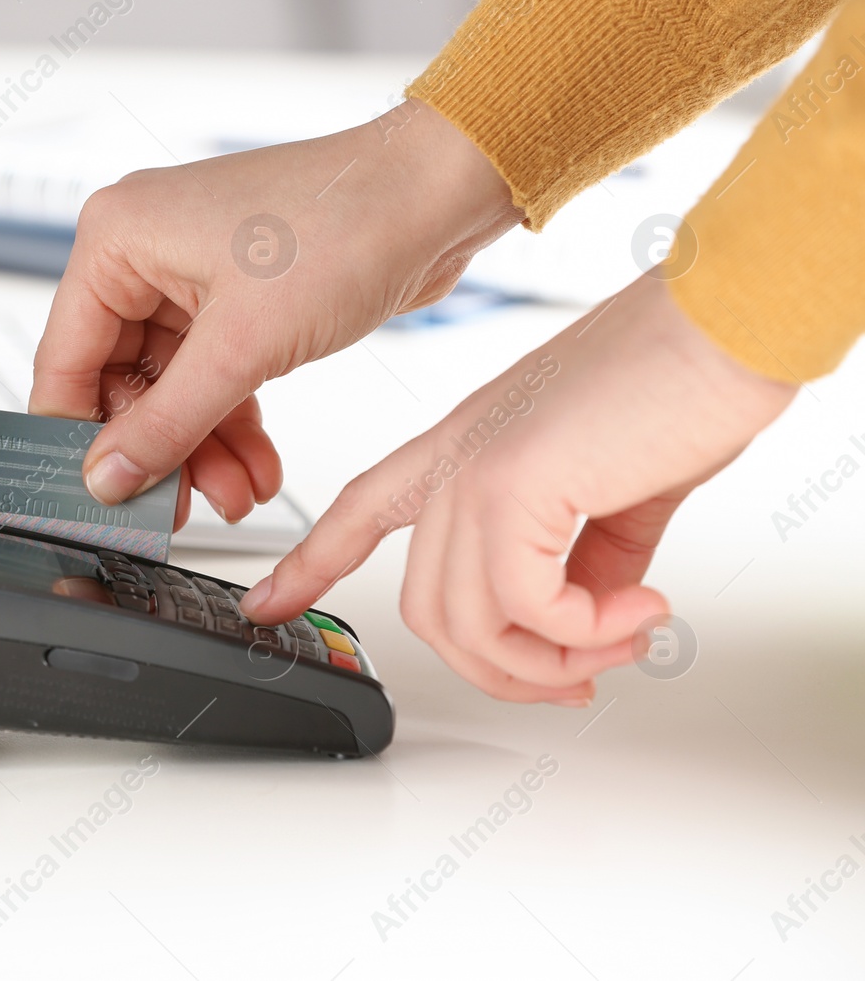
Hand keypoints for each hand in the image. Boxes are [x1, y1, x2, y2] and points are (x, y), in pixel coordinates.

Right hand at [30, 101, 520, 521]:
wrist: (439, 195)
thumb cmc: (345, 225)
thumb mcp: (243, 347)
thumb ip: (166, 423)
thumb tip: (107, 477)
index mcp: (117, 239)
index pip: (66, 360)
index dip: (79, 438)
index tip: (100, 499)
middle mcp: (145, 250)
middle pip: (121, 382)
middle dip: (160, 450)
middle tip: (181, 508)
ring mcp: (192, 273)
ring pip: (172, 388)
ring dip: (202, 447)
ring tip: (236, 494)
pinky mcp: (238, 296)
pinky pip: (213, 376)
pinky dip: (233, 422)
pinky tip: (255, 467)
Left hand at [239, 276, 797, 702]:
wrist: (729, 322)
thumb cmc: (683, 379)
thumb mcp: (612, 487)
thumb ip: (587, 551)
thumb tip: (590, 612)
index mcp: (463, 447)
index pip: (359, 510)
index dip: (309, 565)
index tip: (270, 606)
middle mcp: (453, 458)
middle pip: (425, 607)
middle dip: (503, 670)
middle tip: (581, 678)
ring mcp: (474, 468)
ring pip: (464, 621)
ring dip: (551, 661)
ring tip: (621, 643)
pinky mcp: (513, 481)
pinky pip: (522, 607)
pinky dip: (585, 633)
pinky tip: (640, 611)